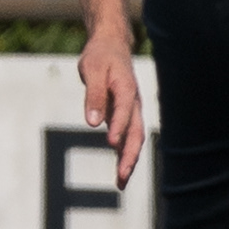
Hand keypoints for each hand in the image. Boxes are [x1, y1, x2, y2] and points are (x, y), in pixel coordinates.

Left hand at [80, 23, 147, 185]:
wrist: (111, 46)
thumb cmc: (101, 56)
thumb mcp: (92, 70)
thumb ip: (93, 96)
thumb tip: (92, 122)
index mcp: (126, 89)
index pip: (123, 111)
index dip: (119, 127)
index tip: (111, 144)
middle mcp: (133, 103)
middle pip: (136, 132)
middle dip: (129, 155)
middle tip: (121, 176)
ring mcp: (130, 110)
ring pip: (134, 139)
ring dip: (128, 160)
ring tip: (120, 183)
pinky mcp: (124, 115)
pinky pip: (127, 138)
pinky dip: (123, 155)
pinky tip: (119, 172)